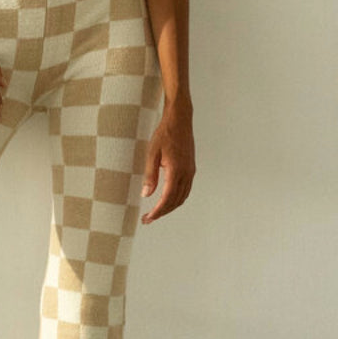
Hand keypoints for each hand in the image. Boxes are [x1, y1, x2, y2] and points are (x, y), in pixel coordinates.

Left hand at [141, 96, 194, 223]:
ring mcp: (190, 171)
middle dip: (162, 212)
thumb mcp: (152, 153)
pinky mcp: (191, 168)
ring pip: (182, 197)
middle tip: (148, 218)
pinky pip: (185, 189)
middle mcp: (186, 174)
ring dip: (170, 207)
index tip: (148, 218)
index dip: (158, 211)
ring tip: (156, 212)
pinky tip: (167, 199)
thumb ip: (150, 175)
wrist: (179, 119)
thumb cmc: (164, 134)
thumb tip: (146, 194)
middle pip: (176, 201)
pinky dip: (176, 198)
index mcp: (176, 171)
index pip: (167, 198)